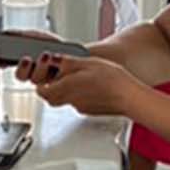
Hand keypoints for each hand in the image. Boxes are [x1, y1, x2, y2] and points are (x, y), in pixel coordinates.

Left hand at [19, 52, 142, 117]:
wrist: (129, 97)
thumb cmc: (111, 80)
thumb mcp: (87, 63)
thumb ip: (67, 62)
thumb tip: (52, 59)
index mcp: (67, 88)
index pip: (41, 91)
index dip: (40, 84)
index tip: (43, 76)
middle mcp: (71, 100)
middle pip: (51, 99)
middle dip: (50, 89)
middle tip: (55, 78)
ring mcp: (81, 107)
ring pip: (64, 101)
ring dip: (64, 92)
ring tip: (76, 80)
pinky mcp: (90, 111)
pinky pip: (78, 103)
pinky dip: (79, 96)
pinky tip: (90, 88)